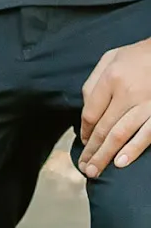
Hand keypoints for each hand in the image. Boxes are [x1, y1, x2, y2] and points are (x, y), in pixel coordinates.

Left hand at [80, 38, 150, 176]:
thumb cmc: (137, 56)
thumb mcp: (110, 59)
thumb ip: (95, 82)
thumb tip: (85, 107)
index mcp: (111, 79)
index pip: (91, 112)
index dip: (85, 131)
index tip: (83, 143)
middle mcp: (128, 94)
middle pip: (104, 128)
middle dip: (92, 150)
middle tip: (83, 168)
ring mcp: (147, 105)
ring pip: (121, 135)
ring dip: (106, 155)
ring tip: (95, 171)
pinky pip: (147, 135)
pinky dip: (133, 150)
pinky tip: (121, 162)